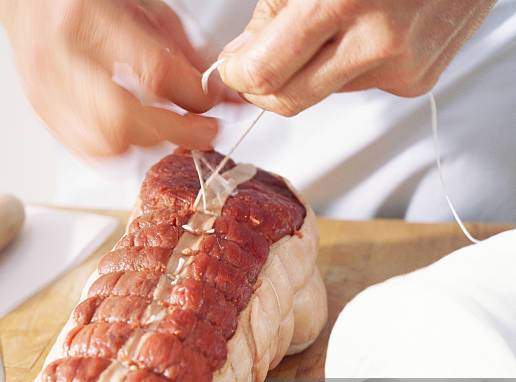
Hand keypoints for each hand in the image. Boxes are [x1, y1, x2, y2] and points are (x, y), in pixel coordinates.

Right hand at [0, 0, 220, 155]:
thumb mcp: (142, 3)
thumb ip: (180, 47)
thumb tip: (212, 93)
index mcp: (86, 14)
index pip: (152, 72)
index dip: (192, 97)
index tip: (213, 104)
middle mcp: (59, 54)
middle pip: (124, 119)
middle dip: (175, 133)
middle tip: (202, 132)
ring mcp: (46, 88)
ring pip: (106, 145)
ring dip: (149, 144)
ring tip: (169, 130)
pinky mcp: (45, 112)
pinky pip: (88, 151)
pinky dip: (122, 150)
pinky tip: (139, 136)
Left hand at [218, 0, 494, 115]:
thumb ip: (274, 9)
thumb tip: (243, 56)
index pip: (265, 74)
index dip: (239, 75)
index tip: (234, 67)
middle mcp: (378, 40)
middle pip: (289, 101)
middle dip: (264, 87)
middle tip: (256, 66)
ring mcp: (403, 66)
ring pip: (325, 93)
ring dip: (314, 69)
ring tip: (338, 22)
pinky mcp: (418, 79)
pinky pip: (362, 86)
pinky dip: (351, 65)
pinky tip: (370, 28)